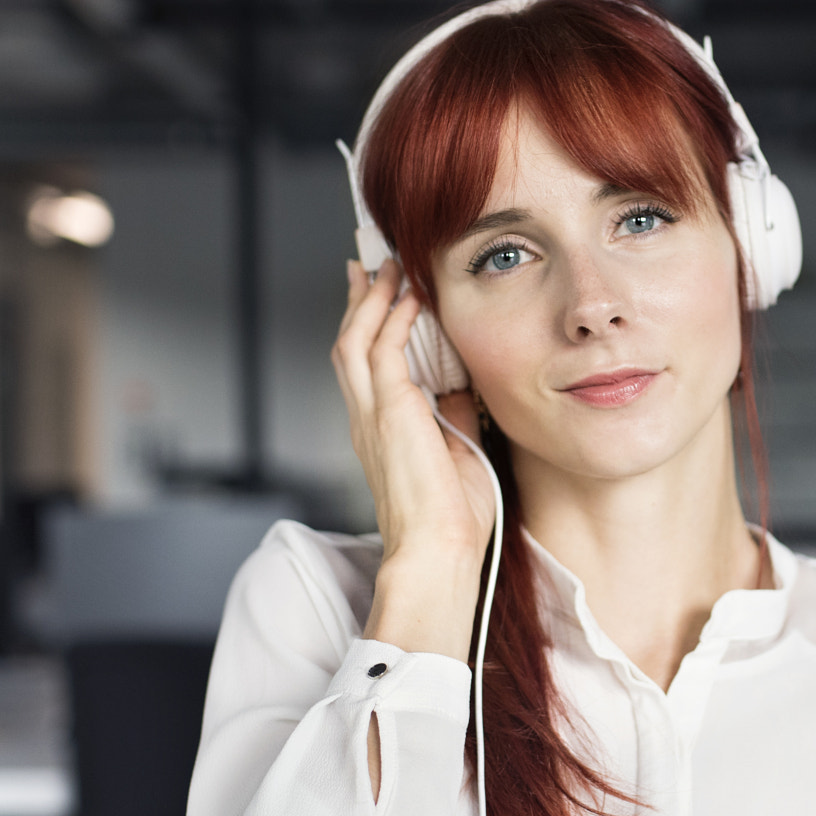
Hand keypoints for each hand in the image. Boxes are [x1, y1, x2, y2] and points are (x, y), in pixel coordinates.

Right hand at [331, 258, 494, 660]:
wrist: (440, 553)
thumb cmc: (452, 519)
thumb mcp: (459, 450)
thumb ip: (456, 412)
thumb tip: (466, 382)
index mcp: (380, 430)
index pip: (366, 364)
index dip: (369, 324)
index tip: (379, 292)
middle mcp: (366, 419)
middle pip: (349, 342)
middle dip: (360, 300)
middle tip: (371, 262)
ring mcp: (372, 415)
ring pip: (355, 339)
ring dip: (371, 300)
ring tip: (387, 267)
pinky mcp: (388, 413)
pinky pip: (382, 351)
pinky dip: (393, 319)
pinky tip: (409, 297)